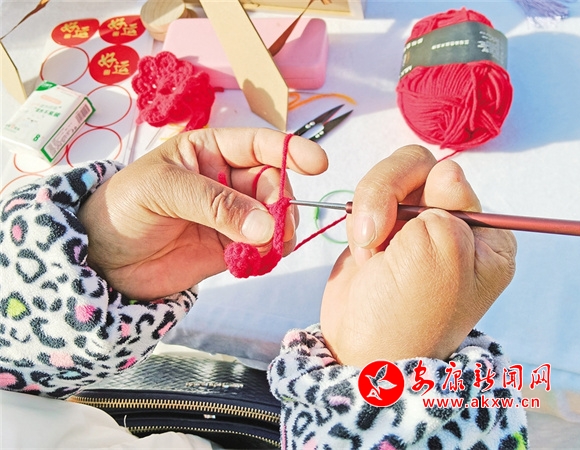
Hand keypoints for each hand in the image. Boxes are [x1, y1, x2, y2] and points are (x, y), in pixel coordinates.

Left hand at [78, 128, 326, 299]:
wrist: (103, 260)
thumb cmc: (123, 207)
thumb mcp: (163, 192)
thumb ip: (215, 204)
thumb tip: (266, 226)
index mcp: (209, 151)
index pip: (258, 145)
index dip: (290, 151)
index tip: (317, 164)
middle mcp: (226, 180)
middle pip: (273, 184)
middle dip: (282, 203)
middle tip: (278, 226)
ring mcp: (231, 216)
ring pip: (274, 217)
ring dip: (280, 231)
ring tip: (270, 246)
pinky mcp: (231, 248)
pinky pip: (263, 248)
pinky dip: (268, 254)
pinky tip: (256, 260)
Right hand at [320, 145, 515, 365]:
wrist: (363, 352)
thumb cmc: (410, 315)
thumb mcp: (442, 255)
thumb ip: (446, 203)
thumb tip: (447, 170)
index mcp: (483, 236)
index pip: (452, 178)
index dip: (425, 191)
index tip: (414, 225)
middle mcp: (451, 226)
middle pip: (416, 169)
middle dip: (387, 195)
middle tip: (374, 234)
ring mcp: (413, 227)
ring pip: (386, 182)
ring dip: (371, 213)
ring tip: (370, 255)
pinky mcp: (381, 231)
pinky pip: (365, 202)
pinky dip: (358, 224)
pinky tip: (366, 257)